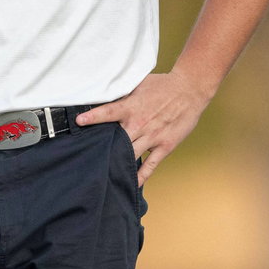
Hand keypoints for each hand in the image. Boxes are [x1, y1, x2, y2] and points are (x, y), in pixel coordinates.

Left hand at [78, 71, 211, 185]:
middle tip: (89, 158)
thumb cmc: (164, 85)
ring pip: (130, 155)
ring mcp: (152, 136)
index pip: (107, 113)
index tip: (78, 122)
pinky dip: (140, 175)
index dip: (92, 118)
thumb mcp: (140, 84)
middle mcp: (139, 124)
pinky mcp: (165, 145)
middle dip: (103, 148)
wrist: (190, 90)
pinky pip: (150, 165)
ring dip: (118, 163)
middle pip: (116, 140)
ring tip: (105, 173)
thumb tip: (106, 95)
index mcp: (131, 107)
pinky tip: (131, 183)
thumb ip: (124, 94)